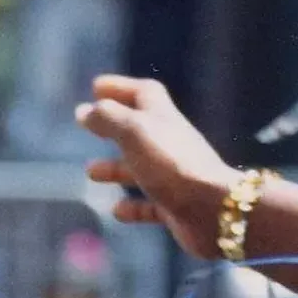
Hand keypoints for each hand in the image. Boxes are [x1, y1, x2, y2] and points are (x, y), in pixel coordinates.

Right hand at [77, 74, 239, 258]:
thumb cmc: (172, 162)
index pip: (145, 93)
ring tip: (91, 171)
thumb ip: (109, 118)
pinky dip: (133, 206)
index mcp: (163, 119)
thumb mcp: (135, 131)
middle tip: (88, 126)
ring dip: (117, 168)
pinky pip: (151, 205)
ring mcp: (175, 176)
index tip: (96, 87)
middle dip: (113, 127)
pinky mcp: (176, 206)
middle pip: (141, 130)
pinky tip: (117, 210)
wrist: (212, 207)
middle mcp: (171, 144)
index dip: (121, 87)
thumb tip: (85, 110)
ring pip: (142, 168)